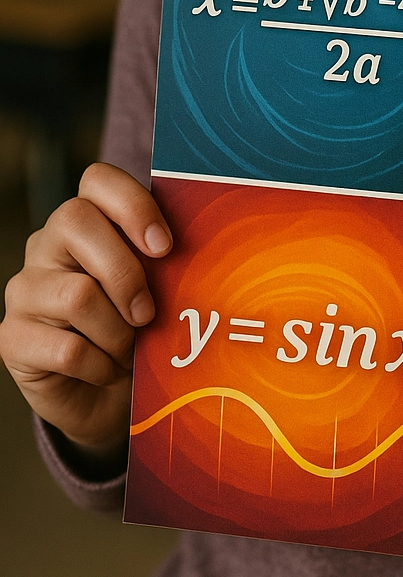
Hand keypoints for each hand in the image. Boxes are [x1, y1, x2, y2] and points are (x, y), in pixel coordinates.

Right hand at [0, 163, 171, 464]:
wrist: (107, 397)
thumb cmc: (140, 329)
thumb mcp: (159, 286)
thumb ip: (168, 260)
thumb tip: (210, 247)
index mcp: (85, 221)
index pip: (96, 179)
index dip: (133, 205)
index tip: (165, 247)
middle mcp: (45, 246)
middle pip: (76, 223)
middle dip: (126, 273)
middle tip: (148, 314)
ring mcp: (24, 290)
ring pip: (77, 295)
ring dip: (117, 333)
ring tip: (129, 351)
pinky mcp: (12, 338)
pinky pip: (67, 349)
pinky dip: (100, 367)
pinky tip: (107, 371)